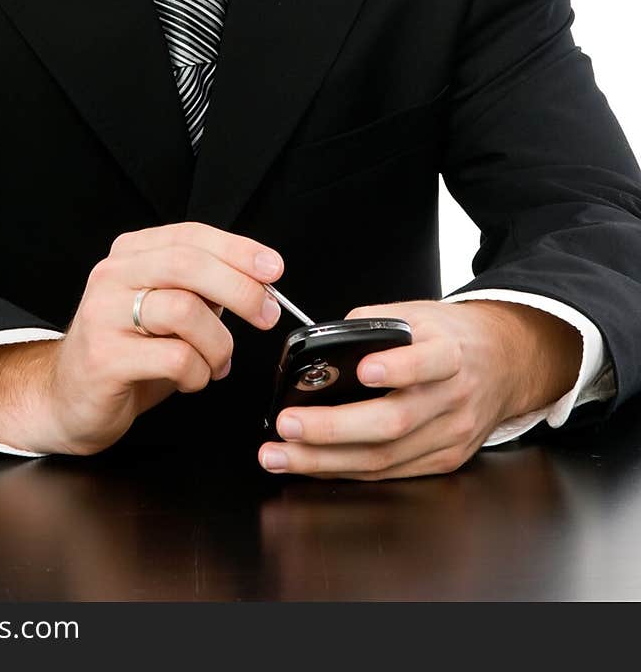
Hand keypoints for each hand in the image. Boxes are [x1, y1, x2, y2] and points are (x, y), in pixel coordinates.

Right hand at [0, 222, 283, 454]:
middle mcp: (113, 276)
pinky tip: (191, 380)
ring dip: (218, 344)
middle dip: (239, 287)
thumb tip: (258, 282)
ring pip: (184, 311)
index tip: (273, 268)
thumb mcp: (166, 312)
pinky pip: (174, 358)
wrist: (67, 398)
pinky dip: (198, 373)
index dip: (238, 249)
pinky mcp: (104, 357)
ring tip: (217, 363)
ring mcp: (104, 315)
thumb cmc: (126, 353)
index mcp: (130, 255)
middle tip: (266, 314)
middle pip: (187, 264)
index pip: (190, 236)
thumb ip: (202, 290)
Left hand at [258, 298, 582, 480]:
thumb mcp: (419, 313)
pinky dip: (346, 470)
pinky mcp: (445, 460)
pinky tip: (313, 464)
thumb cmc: (452, 335)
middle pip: (394, 422)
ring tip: (282, 454)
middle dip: (333, 428)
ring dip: (326, 460)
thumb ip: (374, 323)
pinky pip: (390, 472)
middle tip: (288, 424)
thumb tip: (324, 340)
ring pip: (386, 457)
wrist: (504, 362)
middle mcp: (453, 398)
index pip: (428, 362)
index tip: (364, 369)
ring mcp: (451, 435)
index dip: (398, 368)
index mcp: (451, 353)